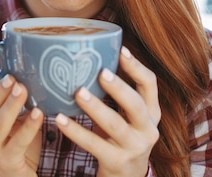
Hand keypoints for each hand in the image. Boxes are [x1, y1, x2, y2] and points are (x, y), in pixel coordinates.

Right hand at [0, 56, 43, 176]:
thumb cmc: (19, 145)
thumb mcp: (15, 119)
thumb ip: (18, 100)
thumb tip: (34, 66)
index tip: (1, 53)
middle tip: (12, 75)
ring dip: (11, 105)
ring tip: (23, 89)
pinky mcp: (5, 161)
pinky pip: (17, 142)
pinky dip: (28, 127)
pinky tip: (39, 114)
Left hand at [55, 46, 160, 176]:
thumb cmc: (121, 139)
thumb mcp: (128, 117)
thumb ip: (117, 95)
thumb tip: (91, 58)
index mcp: (151, 113)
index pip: (150, 84)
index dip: (136, 66)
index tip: (121, 49)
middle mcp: (147, 129)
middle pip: (135, 105)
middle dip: (118, 88)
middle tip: (101, 72)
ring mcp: (134, 148)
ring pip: (115, 125)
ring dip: (95, 107)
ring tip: (78, 92)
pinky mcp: (117, 162)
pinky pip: (94, 144)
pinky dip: (76, 131)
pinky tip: (60, 119)